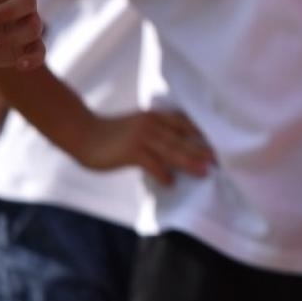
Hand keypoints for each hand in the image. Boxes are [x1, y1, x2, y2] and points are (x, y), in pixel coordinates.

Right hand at [75, 109, 213, 184]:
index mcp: (155, 117)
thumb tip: (175, 146)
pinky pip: (151, 164)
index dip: (200, 133)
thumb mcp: (138, 125)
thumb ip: (156, 132)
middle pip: (181, 138)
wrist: (83, 132)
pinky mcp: (130, 152)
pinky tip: (171, 183)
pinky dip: (162, 174)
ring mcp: (141, 138)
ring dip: (189, 162)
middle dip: (201, 149)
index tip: (217, 142)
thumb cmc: (111, 132)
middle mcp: (151, 125)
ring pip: (171, 150)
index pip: (183, 123)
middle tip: (218, 159)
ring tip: (203, 172)